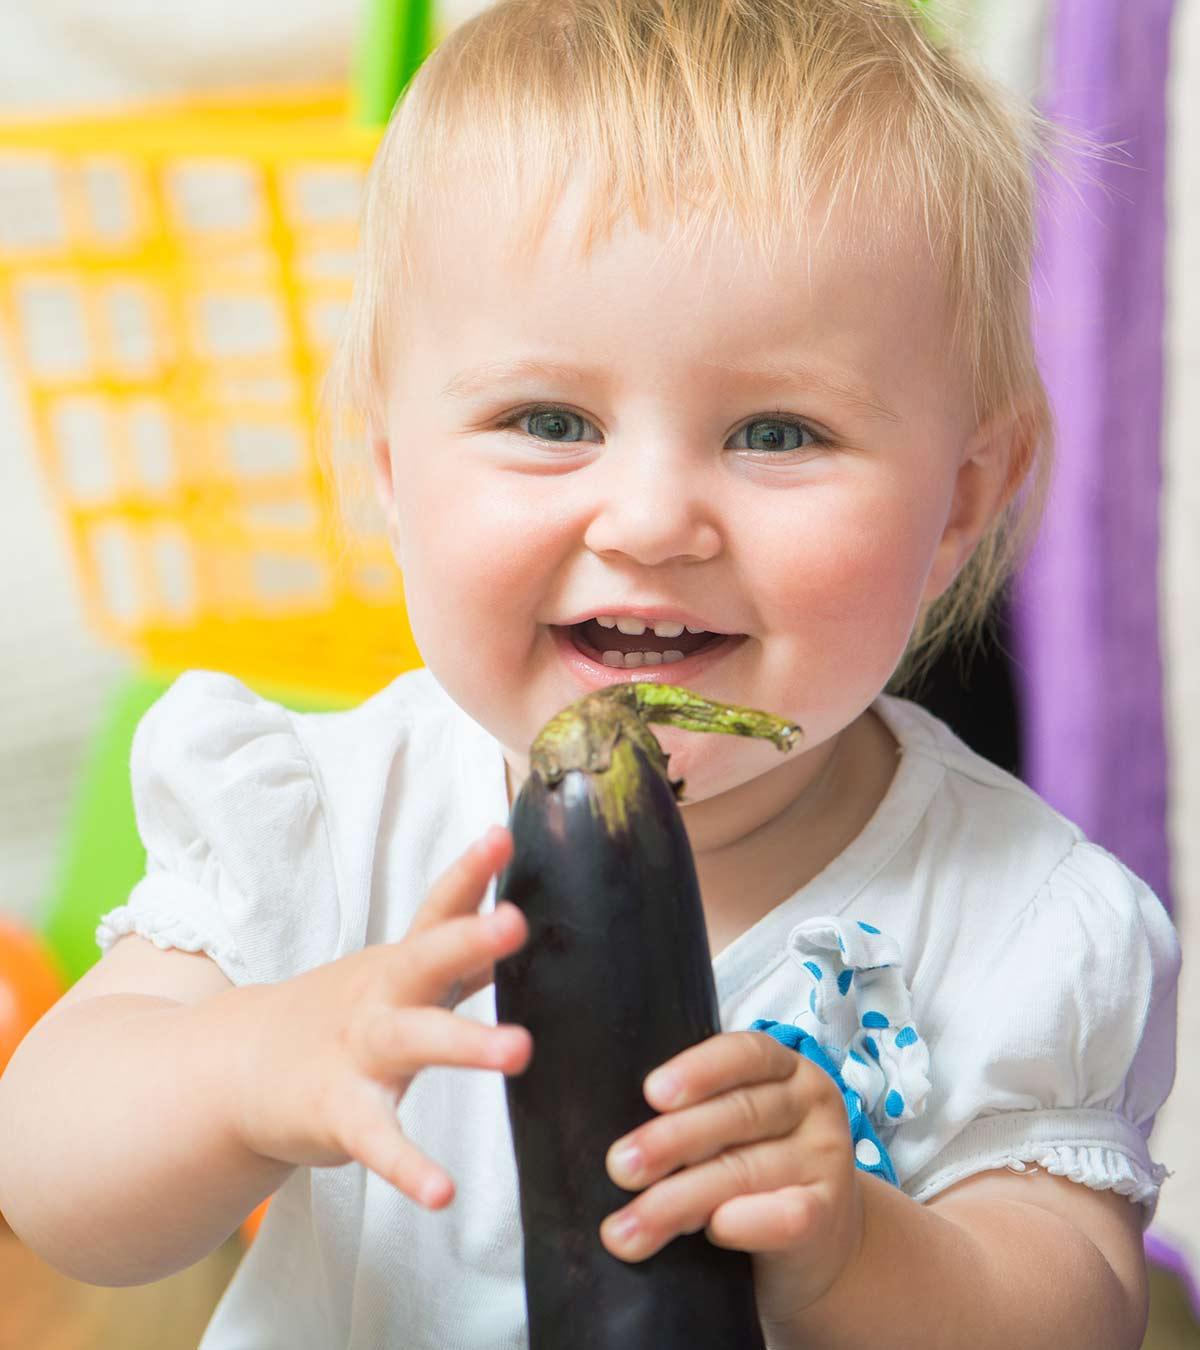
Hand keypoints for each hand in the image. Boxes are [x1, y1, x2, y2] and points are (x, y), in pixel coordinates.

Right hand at [229, 826, 530, 1209]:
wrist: (239, 1069)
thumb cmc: (345, 1016)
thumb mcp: (400, 976)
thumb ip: (458, 952)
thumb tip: (517, 912)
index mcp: (401, 964)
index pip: (439, 907)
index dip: (471, 871)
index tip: (502, 834)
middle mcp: (383, 998)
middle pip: (427, 958)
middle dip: (471, 938)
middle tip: (516, 921)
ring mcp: (359, 1052)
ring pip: (415, 1041)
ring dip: (466, 1043)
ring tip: (519, 1050)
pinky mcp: (340, 1112)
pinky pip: (379, 1141)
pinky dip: (410, 1168)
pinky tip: (443, 1193)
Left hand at [599, 1030, 863, 1323]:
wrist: (820, 1245)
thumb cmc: (754, 1171)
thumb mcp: (731, 1130)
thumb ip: (693, 1116)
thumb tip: (617, 1140)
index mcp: (784, 1068)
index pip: (745, 1053)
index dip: (698, 1070)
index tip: (651, 1092)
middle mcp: (811, 1103)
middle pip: (738, 1113)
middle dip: (671, 1141)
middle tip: (618, 1167)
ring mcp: (826, 1158)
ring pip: (746, 1170)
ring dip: (678, 1200)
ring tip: (626, 1228)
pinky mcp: (829, 1215)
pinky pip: (787, 1215)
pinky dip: (746, 1221)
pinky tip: (713, 1231)